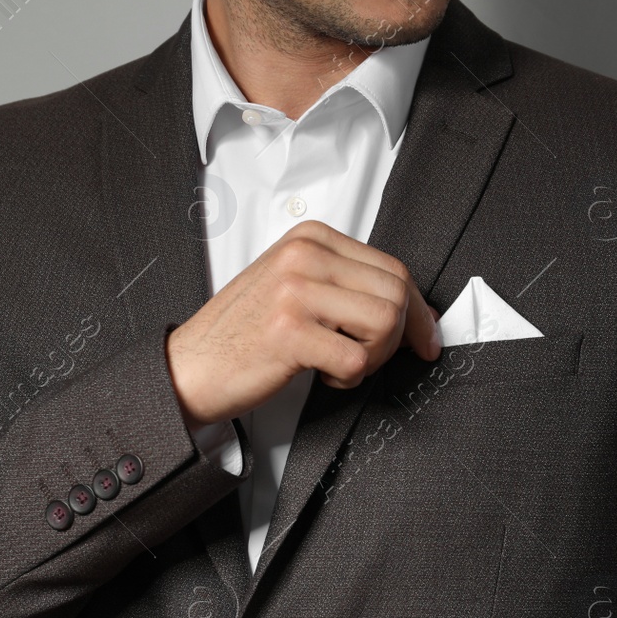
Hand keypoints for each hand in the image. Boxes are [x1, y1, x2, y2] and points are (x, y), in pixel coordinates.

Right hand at [166, 220, 440, 426]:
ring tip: (343, 363)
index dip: (417, 310)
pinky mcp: (290, 332)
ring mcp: (296, 291)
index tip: (425, 337)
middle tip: (373, 357)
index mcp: (311, 238)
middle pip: (396, 294)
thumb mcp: (296, 285)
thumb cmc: (245, 332)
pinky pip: (357, 361)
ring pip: (385, 324)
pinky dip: (350, 379)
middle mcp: (304, 256)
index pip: (393, 267)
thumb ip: (346, 284)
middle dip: (400, 336)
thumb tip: (416, 310)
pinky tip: (323, 375)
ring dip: (374, 357)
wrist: (191, 365)